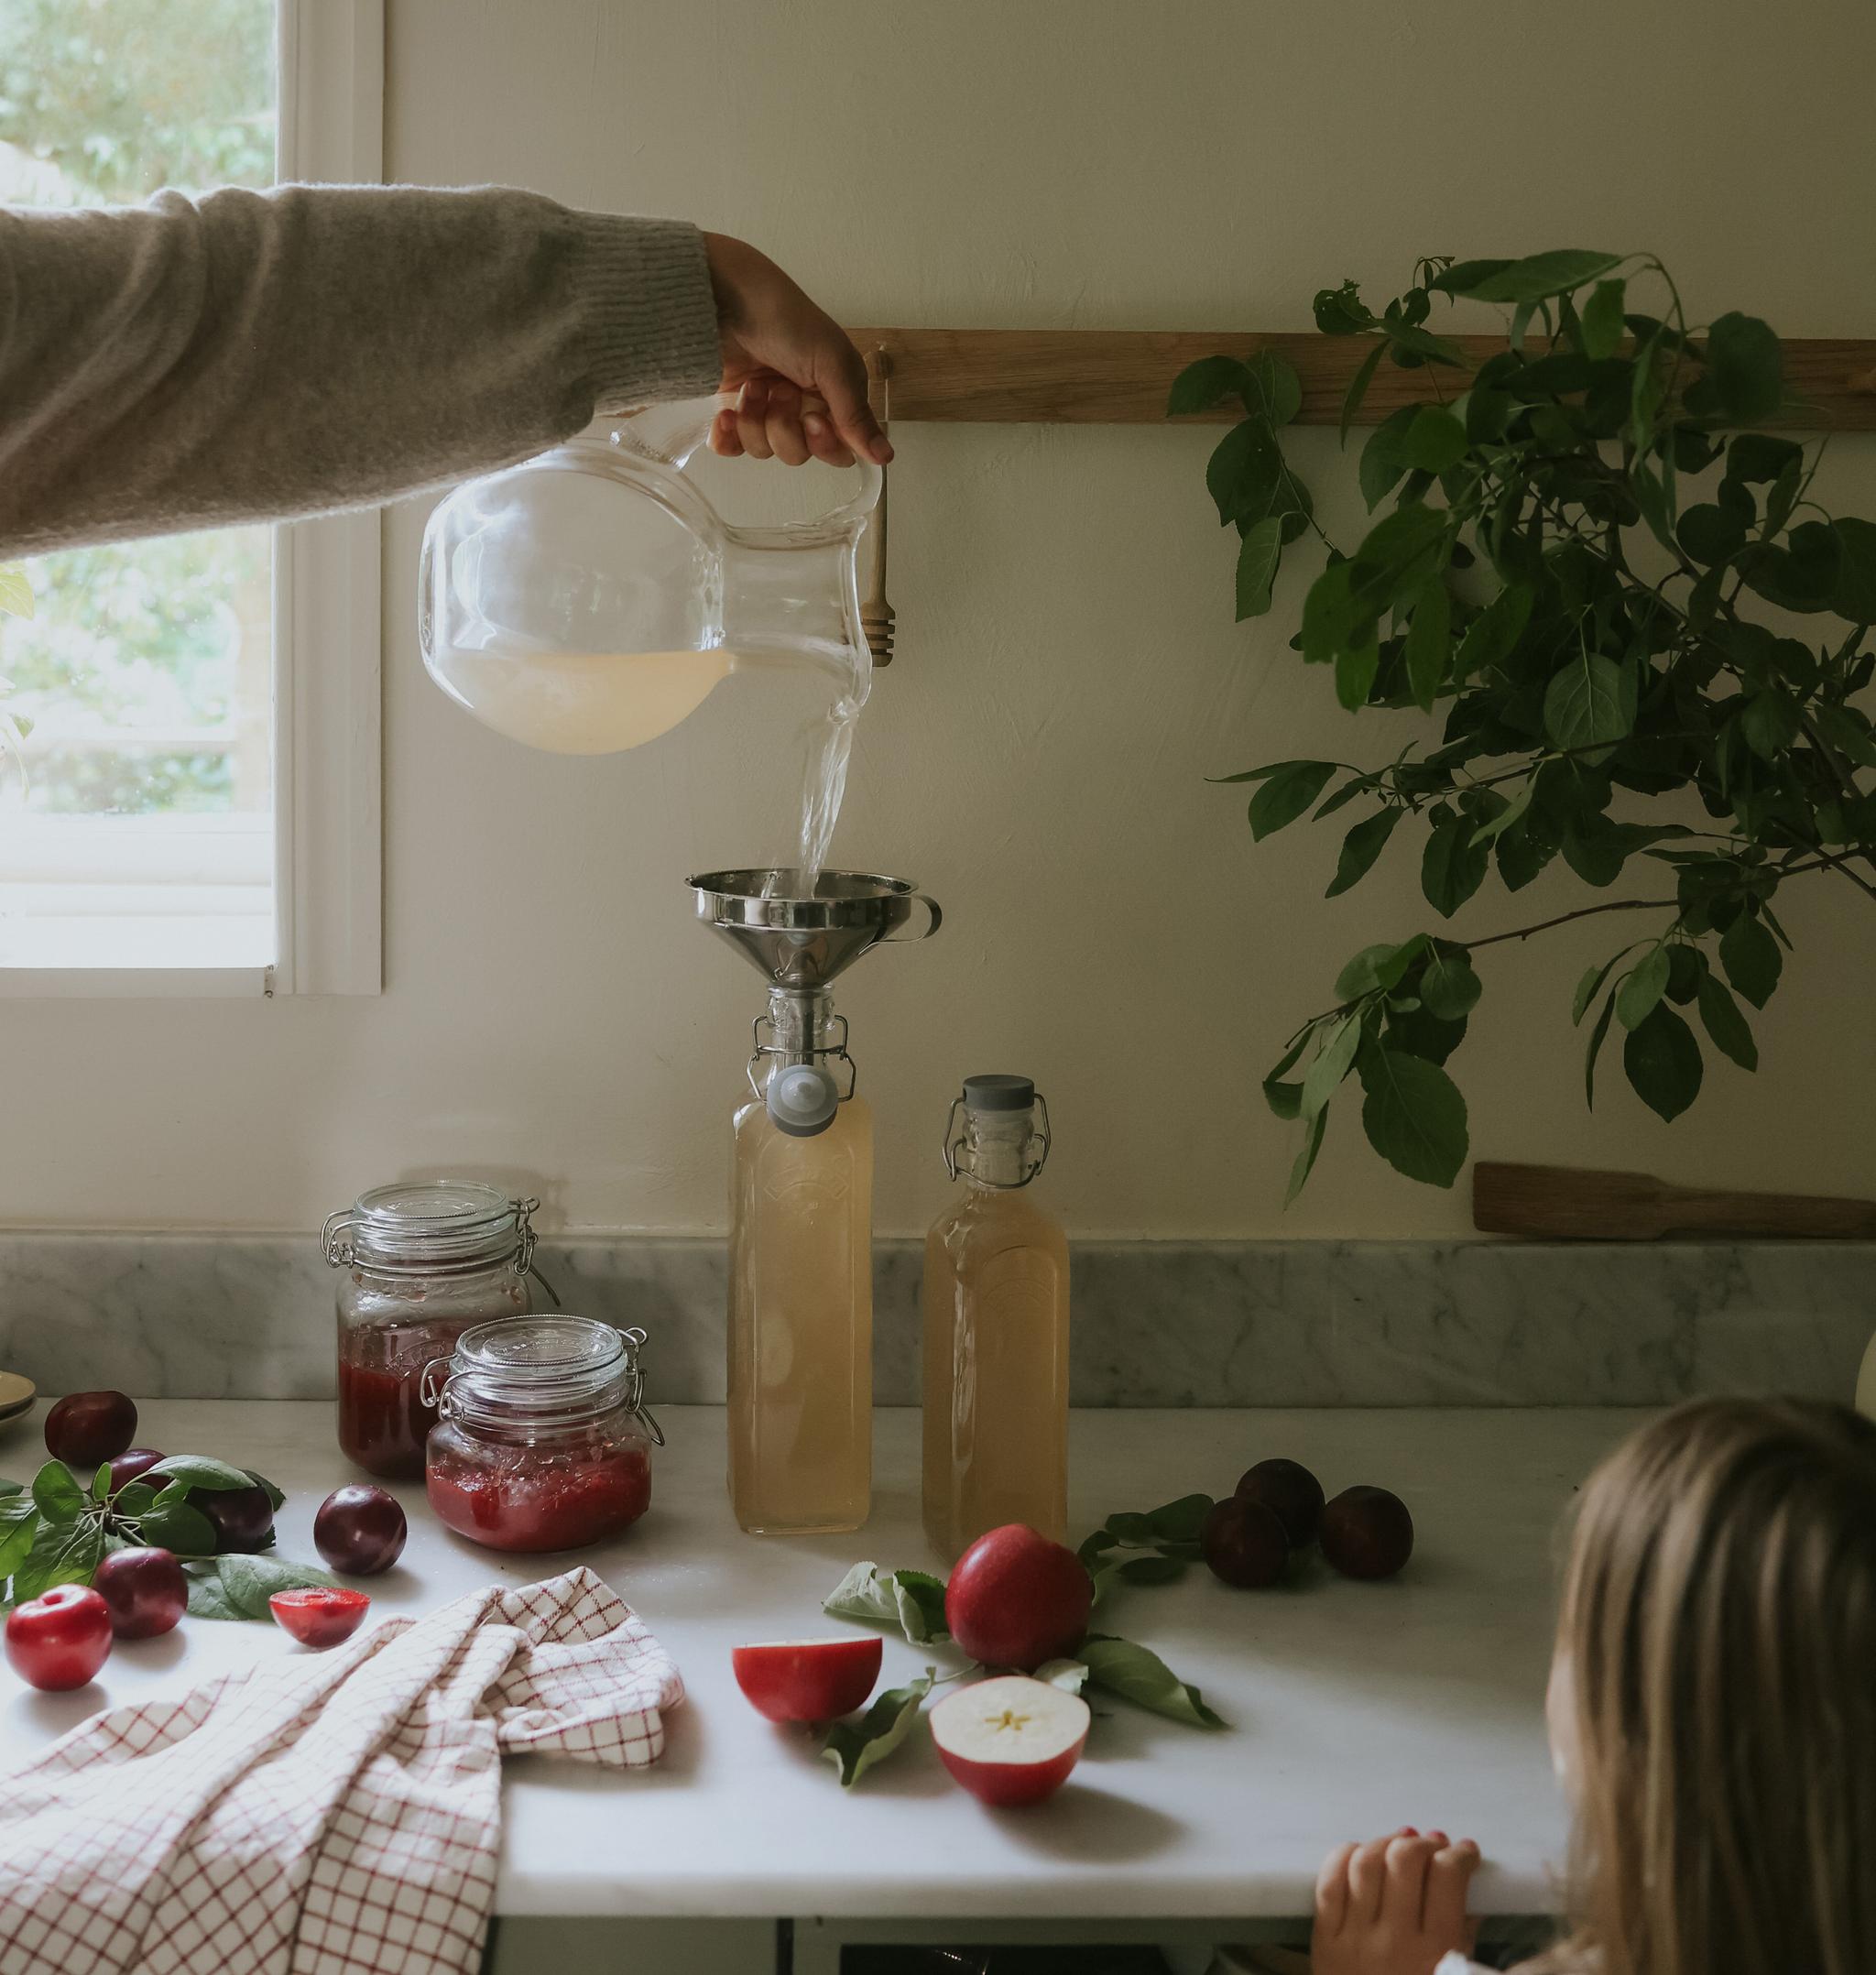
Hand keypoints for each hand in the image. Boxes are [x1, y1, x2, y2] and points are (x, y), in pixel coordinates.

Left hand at [702, 233, 890, 469]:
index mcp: (835, 396)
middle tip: (778, 392)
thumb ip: (856, 415)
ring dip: (755, 422)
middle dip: (785, 428)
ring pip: (765, 451)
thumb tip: (886, 457)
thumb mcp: (831, 364)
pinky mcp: (733, 410)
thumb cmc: (786, 322)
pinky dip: (728, 438)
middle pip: (799, 453)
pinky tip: (726, 414)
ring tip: (751, 387)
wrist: (727, 299)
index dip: (824, 444)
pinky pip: (732, 448)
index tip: (812, 420)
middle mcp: (802, 407)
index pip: (838, 449)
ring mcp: (766, 409)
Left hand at [1312, 1828, 1481, 1974]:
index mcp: (1434, 1954)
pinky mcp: (1324, 1940)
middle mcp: (1392, 1941)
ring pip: (1365, 1863)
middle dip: (1423, 1844)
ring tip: (1400, 1845)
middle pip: (1404, 1861)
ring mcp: (1353, 1937)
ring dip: (1386, 1843)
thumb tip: (1466, 1887)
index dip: (1460, 1856)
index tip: (1465, 1852)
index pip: (1447, 1879)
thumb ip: (1464, 1938)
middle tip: (1433, 1846)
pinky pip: (1329, 1882)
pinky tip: (1361, 1854)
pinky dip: (1345, 1857)